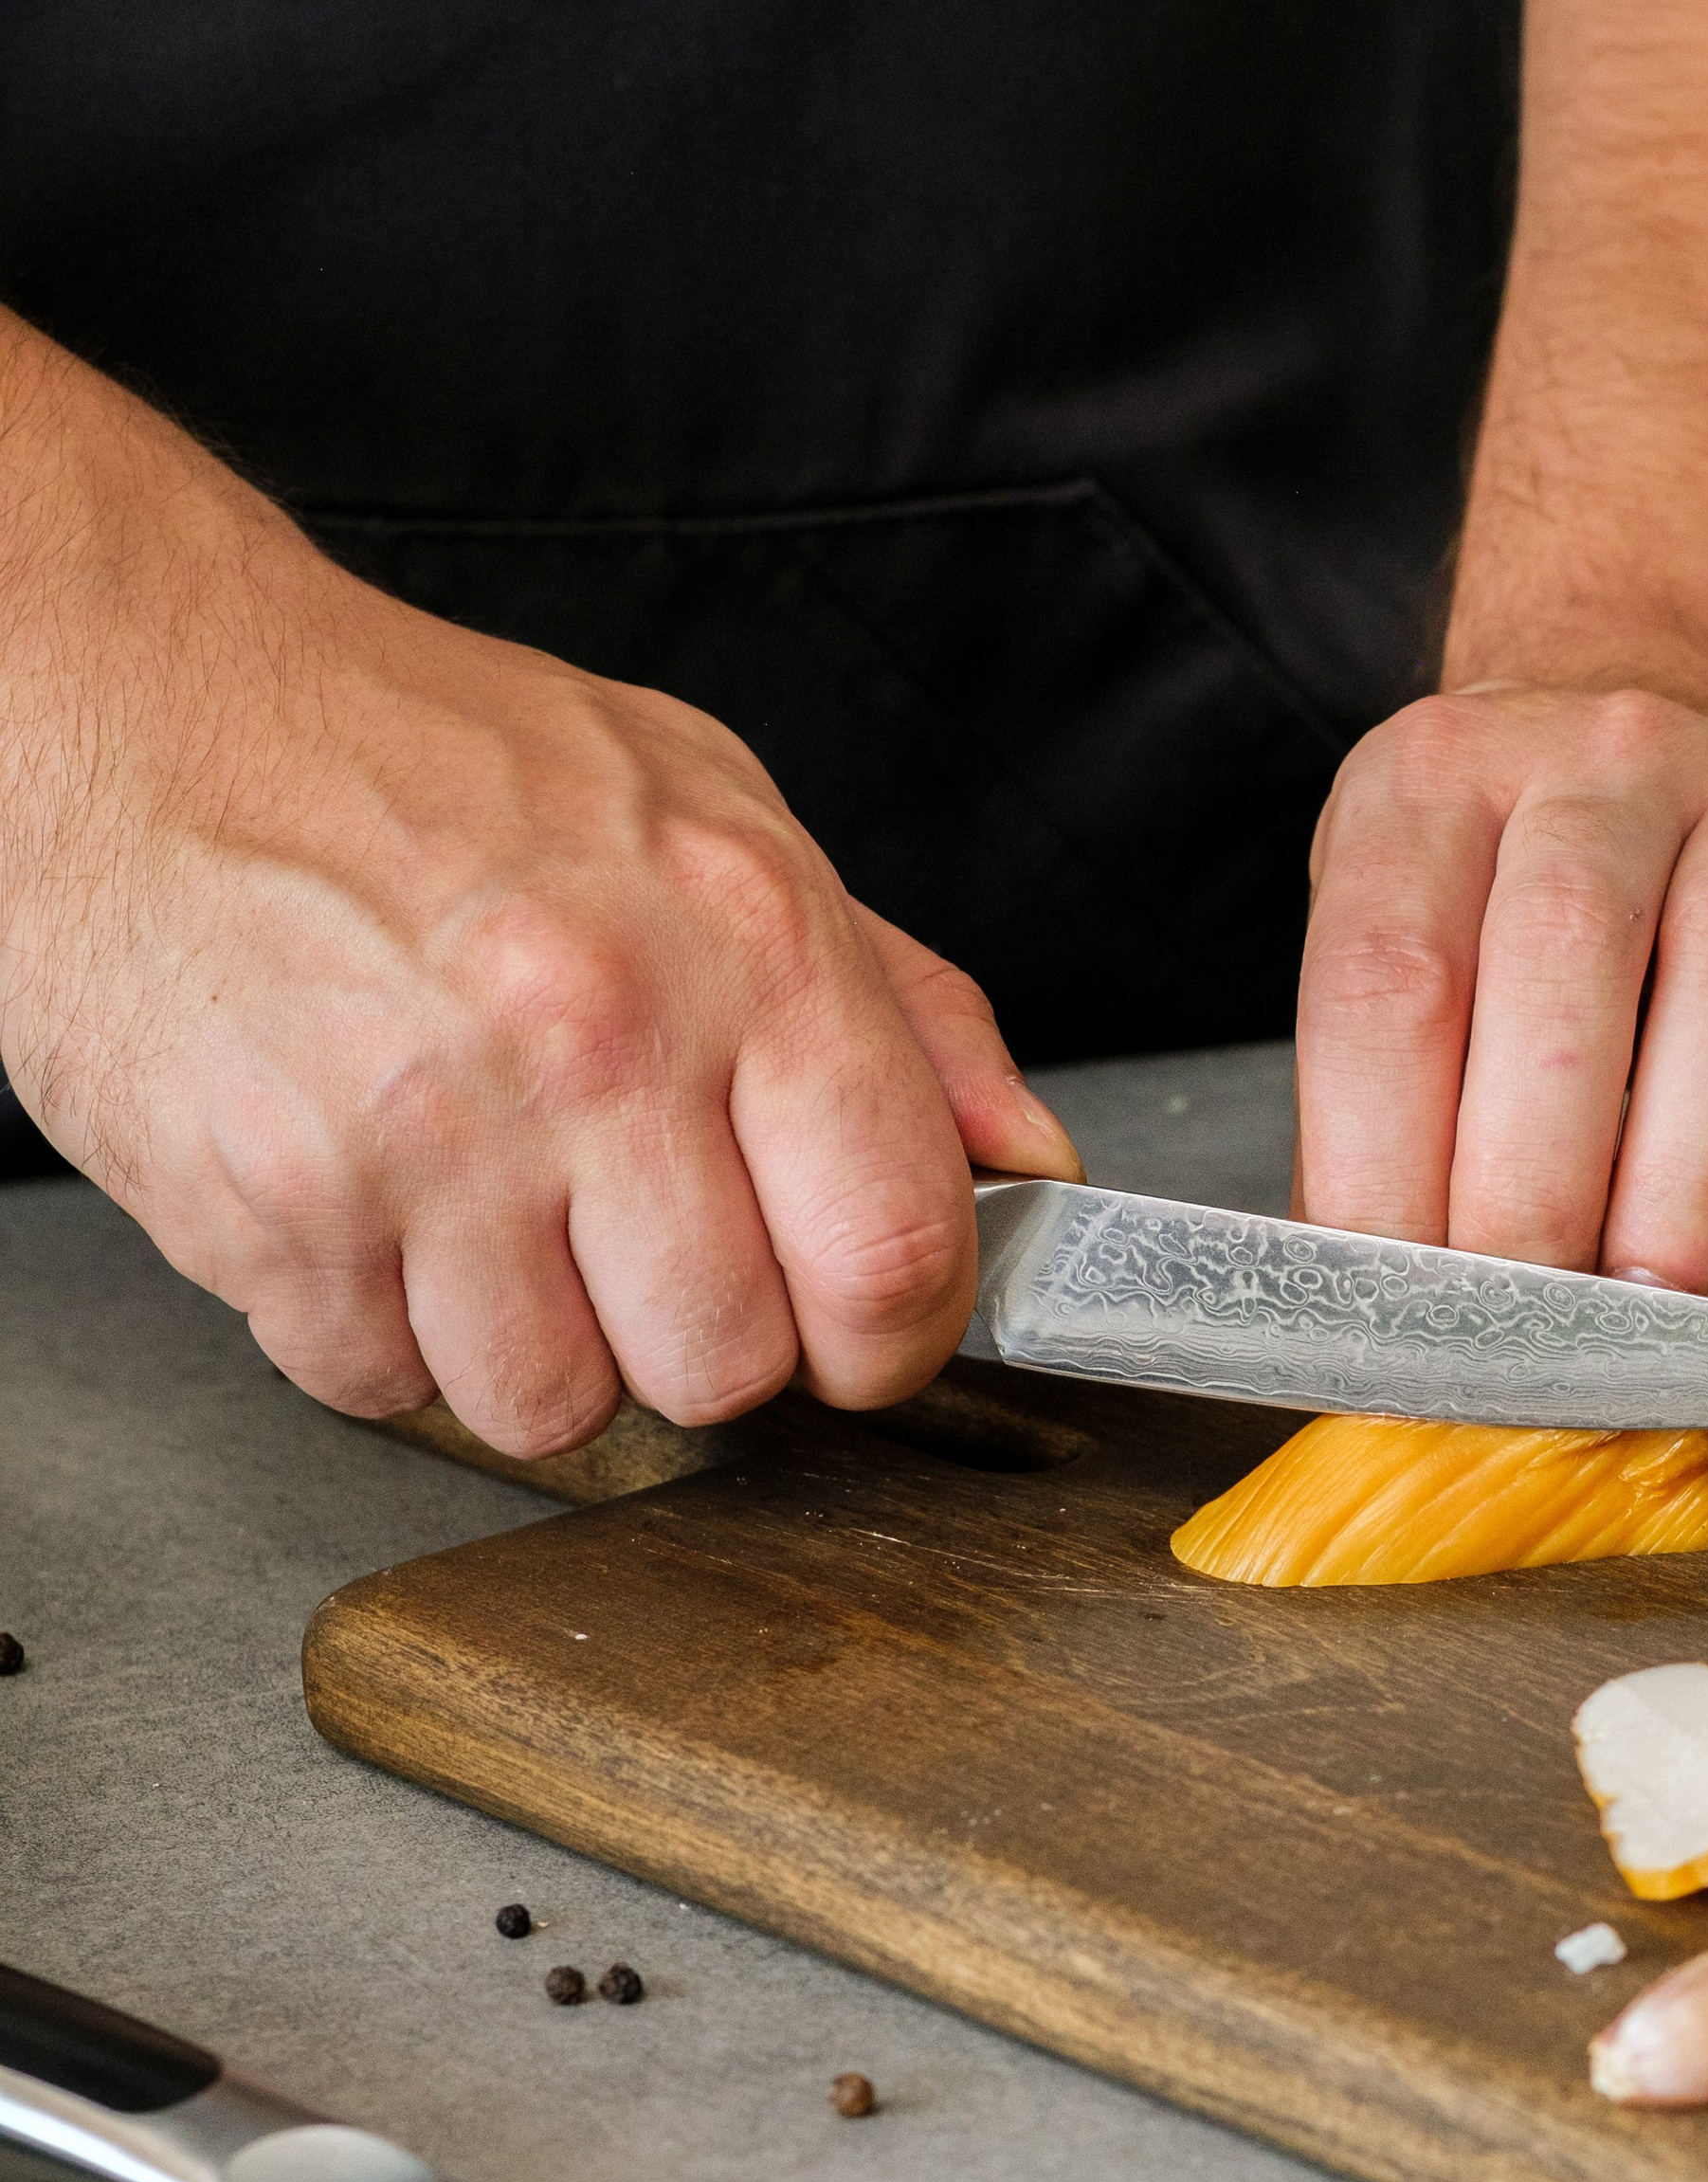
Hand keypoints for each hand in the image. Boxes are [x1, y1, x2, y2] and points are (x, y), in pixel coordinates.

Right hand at [0, 333, 1077, 1452]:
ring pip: (557, 1410)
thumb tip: (1025, 1161)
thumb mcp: (711, 816)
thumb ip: (897, 1002)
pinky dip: (380, 1328)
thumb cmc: (424, 761)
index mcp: (742, 943)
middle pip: (729, 1370)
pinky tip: (371, 1198)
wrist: (138, 702)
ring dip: (528, 1346)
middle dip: (689, 1334)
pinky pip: (388, 1386)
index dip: (885, 1331)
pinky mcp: (283, 1215)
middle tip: (625, 1231)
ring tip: (483, 1203)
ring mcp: (432, 1139)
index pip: (896, 1254)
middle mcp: (595, 1040)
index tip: (848, 1320)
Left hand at [1291, 685, 1707, 1314]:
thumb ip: (1384, 1122)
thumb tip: (1392, 1316)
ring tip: (1647, 1320)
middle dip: (1536, 1183)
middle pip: (1563, 954)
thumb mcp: (1404, 960)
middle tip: (1523, 1333)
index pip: (1389, 976)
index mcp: (1437, 782)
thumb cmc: (1505, 919)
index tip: (1397, 1314)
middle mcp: (1605, 762)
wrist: (1676, 767)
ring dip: (1690, 1181)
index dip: (1381, 1165)